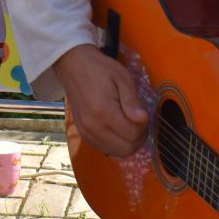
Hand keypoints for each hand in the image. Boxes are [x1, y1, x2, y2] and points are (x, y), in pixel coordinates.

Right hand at [52, 43, 147, 157]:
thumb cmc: (101, 69)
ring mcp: (86, 132)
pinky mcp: (83, 134)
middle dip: (139, 138)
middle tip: (139, 121)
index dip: (144, 127)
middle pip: (126, 149)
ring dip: (129, 143)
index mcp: (104, 110)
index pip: (133, 134)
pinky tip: (119, 129)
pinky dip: (117, 144)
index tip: (144, 114)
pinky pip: (106, 149)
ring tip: (130, 125)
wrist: (74, 66)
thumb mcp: (122, 78)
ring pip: (117, 153)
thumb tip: (143, 119)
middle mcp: (93, 126)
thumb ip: (132, 101)